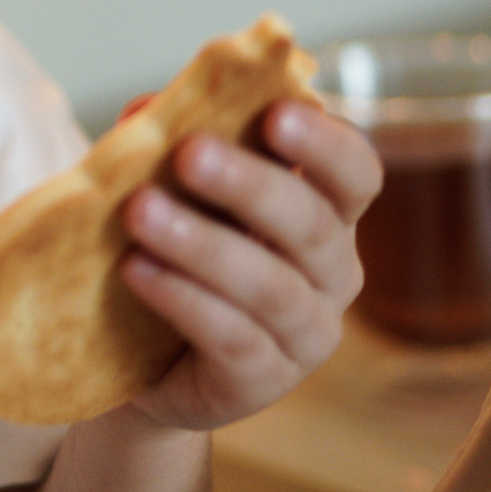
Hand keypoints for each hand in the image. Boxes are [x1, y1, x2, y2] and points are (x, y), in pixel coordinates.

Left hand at [117, 98, 380, 429]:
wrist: (135, 359)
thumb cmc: (169, 252)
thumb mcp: (173, 191)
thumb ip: (168, 145)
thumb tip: (147, 109)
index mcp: (326, 213)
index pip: (356, 173)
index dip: (325, 143)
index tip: (276, 112)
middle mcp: (333, 273)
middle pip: (311, 224)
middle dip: (248, 184)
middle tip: (189, 152)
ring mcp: (307, 334)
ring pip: (270, 286)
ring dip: (203, 244)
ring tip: (139, 212)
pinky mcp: (264, 382)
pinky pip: (234, 339)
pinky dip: (184, 300)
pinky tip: (137, 270)